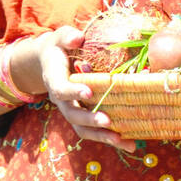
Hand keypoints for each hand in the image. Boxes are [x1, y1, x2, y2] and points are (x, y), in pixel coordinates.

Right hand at [33, 26, 136, 152]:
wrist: (51, 62)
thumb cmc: (60, 47)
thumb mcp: (60, 37)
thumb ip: (67, 37)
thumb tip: (78, 38)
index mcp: (54, 80)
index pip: (61, 89)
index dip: (73, 92)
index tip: (89, 92)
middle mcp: (62, 100)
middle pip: (73, 115)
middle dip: (90, 119)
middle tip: (107, 121)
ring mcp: (73, 110)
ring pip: (84, 129)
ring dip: (102, 136)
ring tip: (122, 141)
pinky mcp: (84, 117)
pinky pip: (95, 131)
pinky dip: (110, 138)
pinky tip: (130, 143)